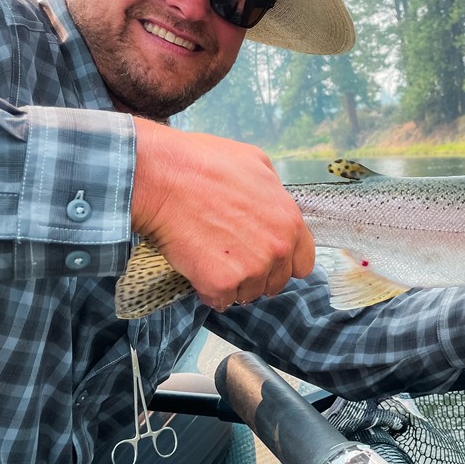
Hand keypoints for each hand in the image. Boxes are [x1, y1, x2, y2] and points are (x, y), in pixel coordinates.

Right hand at [130, 119, 314, 310]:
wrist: (162, 178)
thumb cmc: (204, 164)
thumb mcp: (255, 162)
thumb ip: (273, 191)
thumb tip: (272, 203)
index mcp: (290, 221)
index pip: (303, 263)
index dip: (283, 261)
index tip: (265, 257)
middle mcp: (278, 249)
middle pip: (276, 282)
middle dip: (257, 274)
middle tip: (230, 257)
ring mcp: (252, 269)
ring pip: (248, 294)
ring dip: (233, 284)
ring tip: (210, 257)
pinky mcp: (223, 284)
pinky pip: (220, 300)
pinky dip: (207, 291)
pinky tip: (196, 268)